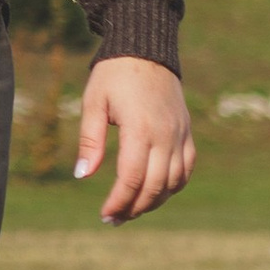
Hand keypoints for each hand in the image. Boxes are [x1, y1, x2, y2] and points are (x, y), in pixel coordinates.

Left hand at [74, 58, 194, 222]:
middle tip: (114, 219)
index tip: (105, 215)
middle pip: (155, 186)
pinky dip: (173, 186)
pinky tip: (155, 194)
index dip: (118, 201)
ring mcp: (180, 135)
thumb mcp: (94, 103)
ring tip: (131, 211)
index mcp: (140, 129)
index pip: (132, 178)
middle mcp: (165, 135)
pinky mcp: (186, 132)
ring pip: (173, 182)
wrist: (146, 50)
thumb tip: (82, 175)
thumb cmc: (114, 76)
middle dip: (134, 208)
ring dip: (153, 201)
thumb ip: (89, 140)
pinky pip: (186, 169)